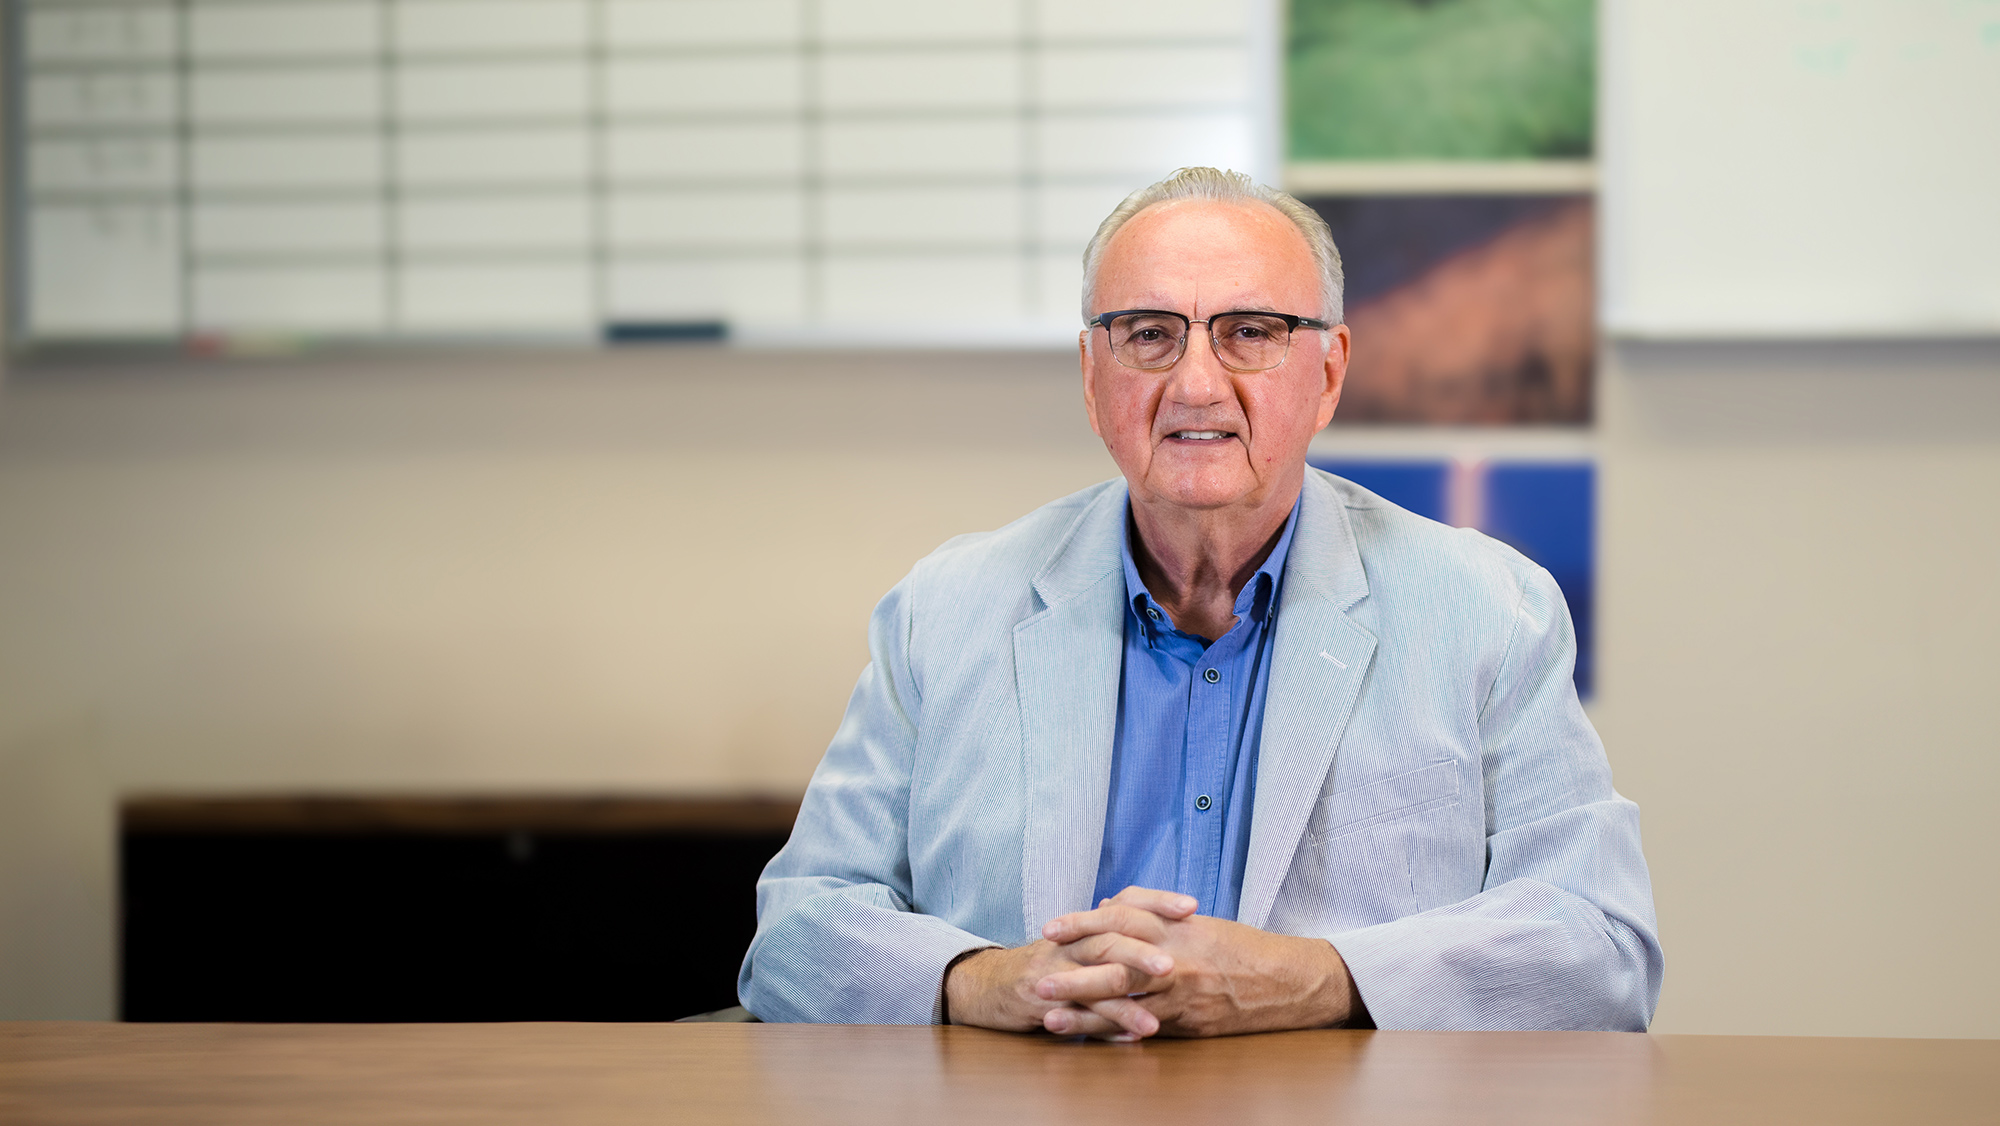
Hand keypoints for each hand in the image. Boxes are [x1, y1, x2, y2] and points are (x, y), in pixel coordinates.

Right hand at [942, 888, 1197, 1040]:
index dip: (1156, 902)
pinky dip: (1103, 1028)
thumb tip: (1155, 921)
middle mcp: (1070, 944)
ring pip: (1091, 981)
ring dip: (1124, 1001)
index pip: (1124, 905)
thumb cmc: (1044, 966)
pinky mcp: (1039, 1001)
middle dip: (1141, 952)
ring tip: (1154, 1019)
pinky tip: (1128, 1039)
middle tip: (1172, 965)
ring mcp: (1054, 972)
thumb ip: (1112, 933)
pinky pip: (1074, 1015)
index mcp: (1085, 927)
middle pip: (1108, 939)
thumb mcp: (1076, 943)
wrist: (987, 984)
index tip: (1192, 905)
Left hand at [1035, 886, 1365, 1038]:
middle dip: (1074, 971)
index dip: (1083, 921)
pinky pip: (1148, 1029)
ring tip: (1050, 1018)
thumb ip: (1153, 914)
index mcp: (1177, 926)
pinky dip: (1117, 1035)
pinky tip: (1092, 1040)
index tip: (1052, 928)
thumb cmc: (1243, 948)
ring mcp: (1183, 994)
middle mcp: (1177, 957)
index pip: (1121, 916)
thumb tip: (1108, 907)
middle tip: (1039, 977)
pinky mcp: (1191, 1024)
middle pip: (1115, 961)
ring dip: (1085, 1011)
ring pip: (1126, 1002)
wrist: (1289, 980)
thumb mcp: (1198, 922)